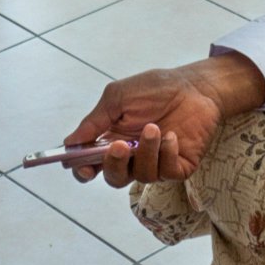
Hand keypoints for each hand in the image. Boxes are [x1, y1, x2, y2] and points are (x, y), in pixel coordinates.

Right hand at [63, 54, 264, 189]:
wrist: (195, 86)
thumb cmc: (156, 89)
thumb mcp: (119, 97)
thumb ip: (95, 121)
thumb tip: (70, 142)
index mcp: (112, 140)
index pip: (91, 166)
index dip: (83, 171)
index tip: (84, 168)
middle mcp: (132, 157)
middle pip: (114, 178)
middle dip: (114, 165)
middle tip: (120, 146)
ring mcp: (155, 163)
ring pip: (142, 176)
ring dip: (146, 152)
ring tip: (154, 128)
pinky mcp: (178, 166)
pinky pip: (167, 173)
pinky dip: (167, 154)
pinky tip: (172, 136)